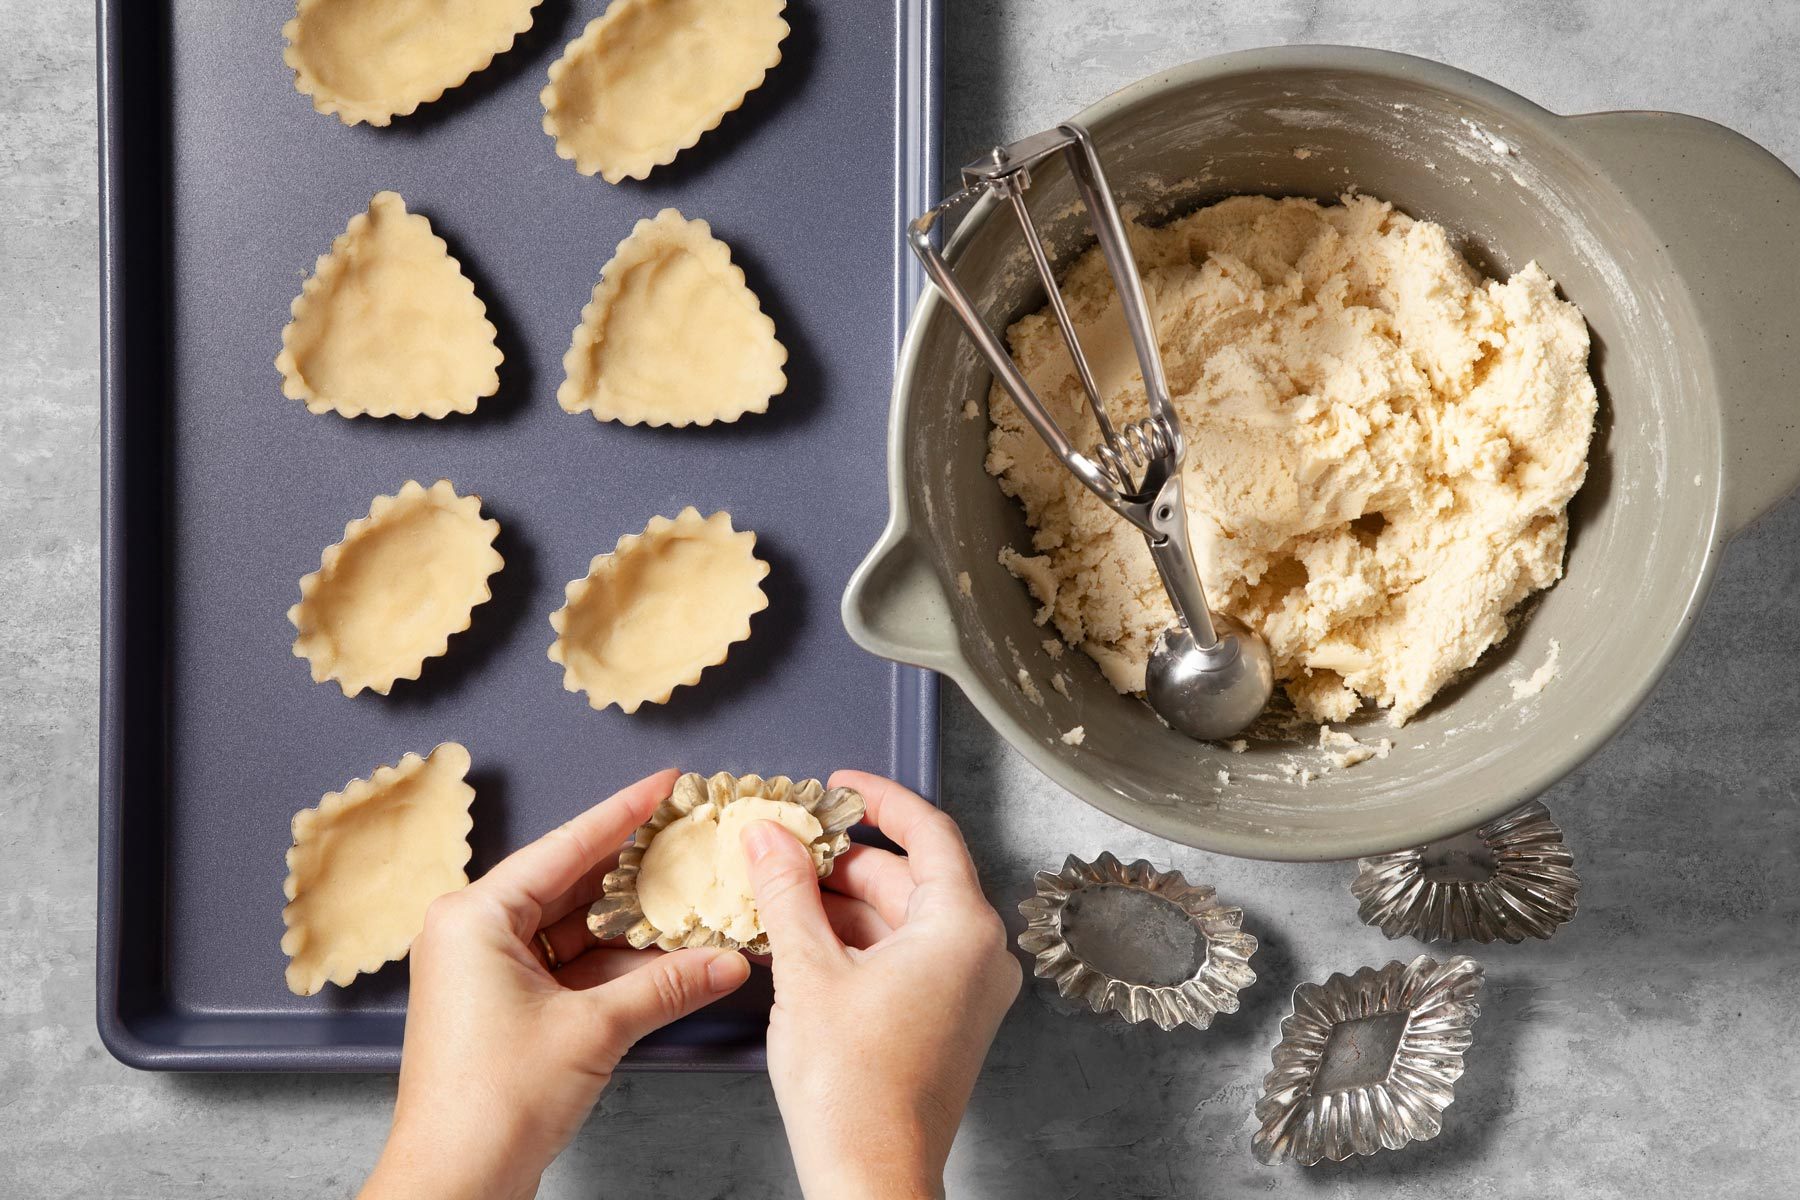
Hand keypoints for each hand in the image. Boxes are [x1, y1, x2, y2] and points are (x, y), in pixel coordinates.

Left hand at [361, 769, 751, 1199]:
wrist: (453, 1183)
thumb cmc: (489, 1105)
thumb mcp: (594, 1031)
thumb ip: (667, 986)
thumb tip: (726, 962)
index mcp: (474, 917)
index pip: (565, 846)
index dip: (623, 813)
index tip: (664, 784)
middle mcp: (472, 933)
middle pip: (569, 883)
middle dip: (634, 871)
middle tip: (687, 838)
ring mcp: (485, 971)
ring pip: (573, 928)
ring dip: (631, 926)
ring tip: (691, 902)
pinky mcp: (501, 1006)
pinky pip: (567, 966)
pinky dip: (614, 965)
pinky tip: (668, 960)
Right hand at [744, 771, 1021, 1199]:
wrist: (870, 1176)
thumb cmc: (852, 1089)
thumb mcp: (807, 971)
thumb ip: (788, 891)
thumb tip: (770, 837)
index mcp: (962, 928)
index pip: (929, 832)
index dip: (879, 800)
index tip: (840, 786)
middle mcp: (978, 954)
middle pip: (910, 878)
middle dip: (844, 861)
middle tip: (786, 846)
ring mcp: (966, 991)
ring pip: (901, 920)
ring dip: (842, 905)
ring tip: (779, 894)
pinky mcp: (946, 1020)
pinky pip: (904, 957)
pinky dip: (856, 943)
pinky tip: (802, 941)